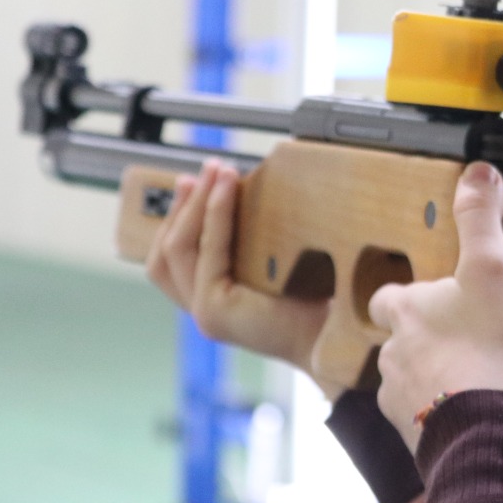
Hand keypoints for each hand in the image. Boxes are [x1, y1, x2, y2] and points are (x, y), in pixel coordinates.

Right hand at [145, 159, 331, 388]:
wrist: (336, 335)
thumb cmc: (314, 298)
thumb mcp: (270, 261)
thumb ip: (245, 239)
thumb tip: (237, 187)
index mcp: (211, 300)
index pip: (171, 257)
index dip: (177, 217)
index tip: (195, 180)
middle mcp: (200, 310)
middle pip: (165, 252)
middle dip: (183, 204)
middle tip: (206, 167)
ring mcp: (204, 313)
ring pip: (177, 249)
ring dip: (196, 204)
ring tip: (216, 171)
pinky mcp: (215, 311)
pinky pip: (208, 253)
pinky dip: (215, 215)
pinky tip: (228, 190)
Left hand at [369, 161, 502, 451]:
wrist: (486, 424)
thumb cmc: (491, 344)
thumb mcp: (493, 267)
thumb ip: (481, 219)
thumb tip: (476, 171)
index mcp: (406, 311)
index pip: (389, 297)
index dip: (405, 296)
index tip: (425, 297)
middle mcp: (392, 355)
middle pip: (396, 344)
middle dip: (420, 343)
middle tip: (458, 342)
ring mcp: (400, 400)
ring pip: (407, 385)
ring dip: (431, 383)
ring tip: (469, 383)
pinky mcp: (417, 440)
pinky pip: (424, 425)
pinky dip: (441, 419)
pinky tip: (469, 417)